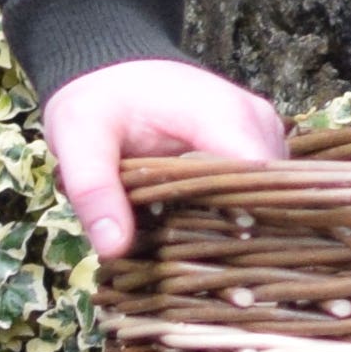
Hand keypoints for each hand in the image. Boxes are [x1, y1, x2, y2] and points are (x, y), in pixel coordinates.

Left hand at [41, 57, 288, 257]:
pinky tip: (211, 240)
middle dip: (241, 236)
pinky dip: (241, 216)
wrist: (115, 74)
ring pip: (272, 196)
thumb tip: (114, 247)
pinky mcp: (261, 148)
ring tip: (204, 261)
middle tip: (202, 277)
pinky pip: (264, 191)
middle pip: (271, 193)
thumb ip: (94, 189)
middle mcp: (257, 122)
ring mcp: (265, 134)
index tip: (213, 267)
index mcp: (220, 113)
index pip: (256, 179)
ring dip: (242, 229)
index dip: (242, 227)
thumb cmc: (100, 103)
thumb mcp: (78, 137)